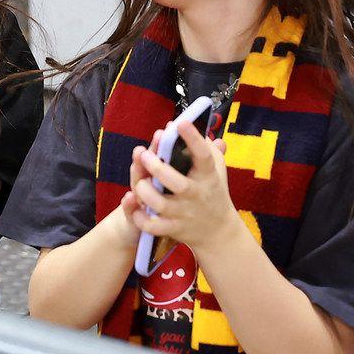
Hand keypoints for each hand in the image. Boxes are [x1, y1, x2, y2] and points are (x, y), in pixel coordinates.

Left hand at [127, 120, 239, 252]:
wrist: (219, 231)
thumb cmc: (212, 190)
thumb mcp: (215, 168)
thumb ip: (202, 146)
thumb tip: (184, 122)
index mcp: (208, 175)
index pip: (203, 155)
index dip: (193, 139)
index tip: (181, 122)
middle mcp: (196, 194)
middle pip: (178, 184)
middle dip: (158, 169)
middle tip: (143, 153)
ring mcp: (185, 213)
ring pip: (162, 205)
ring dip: (146, 192)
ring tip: (139, 181)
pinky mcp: (174, 229)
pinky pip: (154, 226)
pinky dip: (142, 218)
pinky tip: (135, 204)